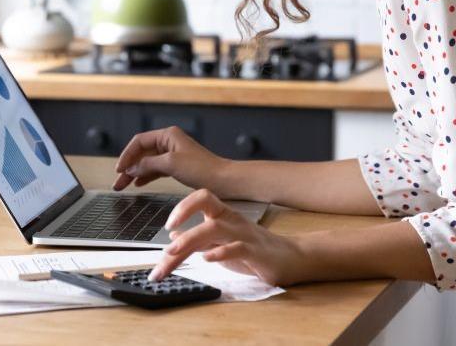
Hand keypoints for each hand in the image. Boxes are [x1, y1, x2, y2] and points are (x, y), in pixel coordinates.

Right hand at [112, 126, 228, 192]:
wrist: (223, 180)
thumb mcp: (171, 164)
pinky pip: (156, 169)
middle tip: (117, 182)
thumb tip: (132, 168)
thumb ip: (148, 164)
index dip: (127, 155)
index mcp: (168, 135)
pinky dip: (146, 176)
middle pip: (141, 153)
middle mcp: (169, 142)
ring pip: (147, 162)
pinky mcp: (177, 166)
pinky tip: (138, 184)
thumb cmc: (202, 169)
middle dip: (128, 167)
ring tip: (123, 186)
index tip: (119, 169)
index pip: (139, 141)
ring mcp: (173, 154)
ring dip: (135, 173)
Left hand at [148, 189, 307, 286]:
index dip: (183, 206)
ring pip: (215, 228)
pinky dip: (221, 252)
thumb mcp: (221, 243)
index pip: (202, 197)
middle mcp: (232, 221)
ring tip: (173, 251)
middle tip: (163, 246)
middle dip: (180, 221)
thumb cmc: (255, 250)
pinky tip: (207, 258)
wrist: (292, 257)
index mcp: (223, 215)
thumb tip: (172, 235)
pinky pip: (237, 248)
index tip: (167, 224)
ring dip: (191, 238)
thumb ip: (198, 239)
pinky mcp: (256, 253)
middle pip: (205, 208)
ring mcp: (244, 235)